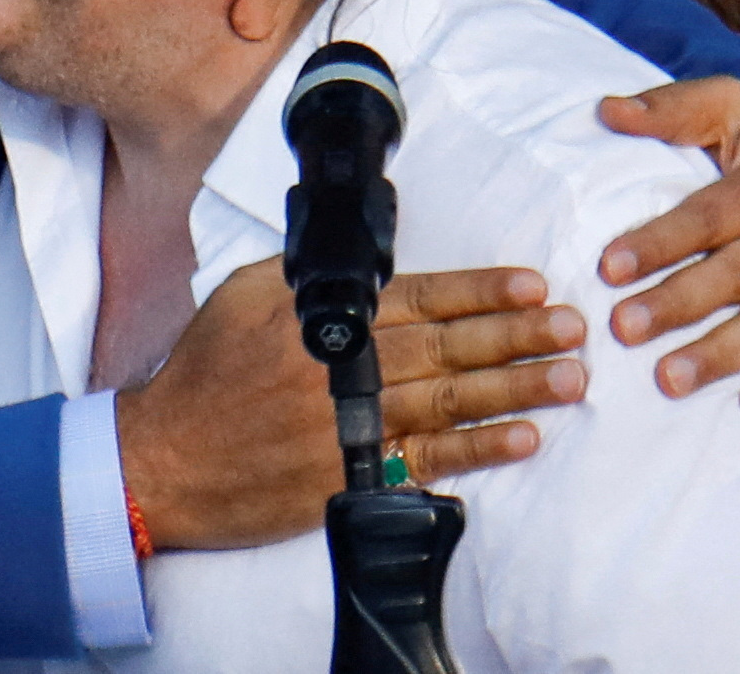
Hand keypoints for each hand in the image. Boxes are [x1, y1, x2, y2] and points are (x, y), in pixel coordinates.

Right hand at [119, 257, 585, 550]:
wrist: (165, 459)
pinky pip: (427, 462)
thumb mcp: (242, 297)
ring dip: (515, 388)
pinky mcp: (350, 477)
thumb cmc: (202, 375)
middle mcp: (341, 369)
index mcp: (320, 317)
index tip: (533, 284)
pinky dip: (477, 450)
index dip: (481, 290)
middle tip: (574, 326)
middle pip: (446, 345)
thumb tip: (362, 262)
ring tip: (568, 377)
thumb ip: (306, 278)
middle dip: (516, 333)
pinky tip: (522, 439)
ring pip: (448, 401)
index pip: (419, 296)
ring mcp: (348, 426)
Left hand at [597, 78, 739, 422]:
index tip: (608, 266)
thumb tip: (606, 110)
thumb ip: (671, 108)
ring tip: (669, 380)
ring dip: (721, 356)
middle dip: (679, 304)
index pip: (709, 216)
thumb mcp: (733, 105)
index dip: (660, 241)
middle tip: (623, 328)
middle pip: (737, 275)